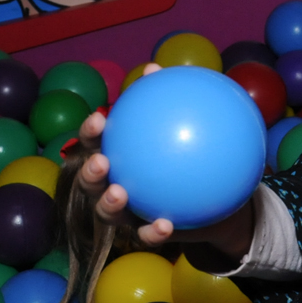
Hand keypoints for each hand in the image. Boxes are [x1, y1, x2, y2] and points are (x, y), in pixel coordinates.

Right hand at [74, 63, 254, 260]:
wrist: (213, 198)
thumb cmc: (189, 154)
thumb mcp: (183, 126)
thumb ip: (166, 99)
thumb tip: (155, 67)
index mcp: (117, 155)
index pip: (96, 142)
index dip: (91, 132)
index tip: (100, 119)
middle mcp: (113, 184)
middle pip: (90, 180)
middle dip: (88, 171)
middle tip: (102, 161)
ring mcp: (127, 212)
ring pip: (107, 212)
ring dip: (109, 204)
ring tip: (120, 194)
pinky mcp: (145, 233)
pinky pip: (146, 235)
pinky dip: (152, 231)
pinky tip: (166, 224)